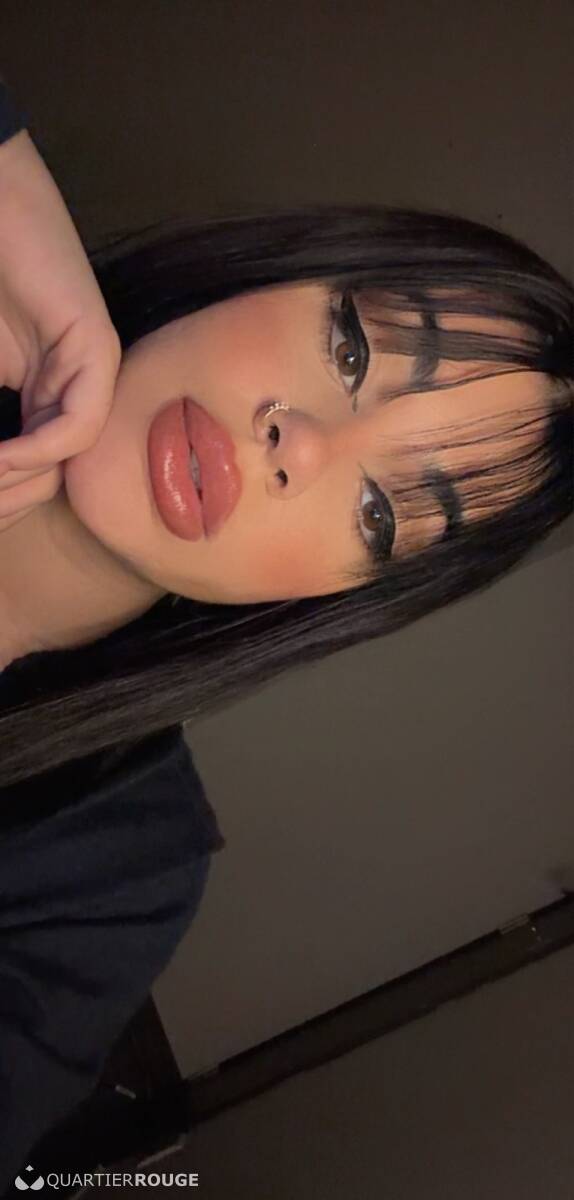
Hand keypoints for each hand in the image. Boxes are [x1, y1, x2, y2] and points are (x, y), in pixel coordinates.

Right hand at [0, 129, 120, 530]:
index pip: (30, 474)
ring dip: (16, 480)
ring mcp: (87, 371)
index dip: (0, 500)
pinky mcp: (96, 349)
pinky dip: (39, 448)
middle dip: (4, 500)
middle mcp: (69, 392)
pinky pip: (78, 423)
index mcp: (38, 398)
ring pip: (67, 459)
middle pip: (50, 477)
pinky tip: (2, 454)